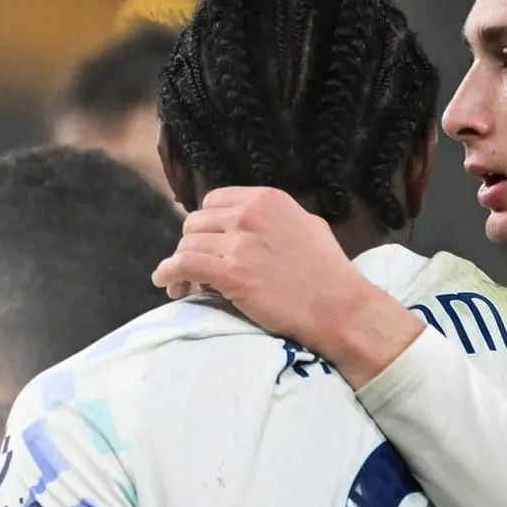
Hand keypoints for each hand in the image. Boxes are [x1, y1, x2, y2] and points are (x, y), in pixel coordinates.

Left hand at [152, 187, 420, 388]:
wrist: (339, 307)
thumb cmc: (328, 273)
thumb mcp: (307, 226)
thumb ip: (274, 219)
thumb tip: (248, 224)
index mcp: (267, 199)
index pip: (214, 202)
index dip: (205, 227)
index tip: (206, 246)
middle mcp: (250, 214)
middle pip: (195, 224)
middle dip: (192, 247)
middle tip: (194, 272)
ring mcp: (239, 242)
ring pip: (186, 246)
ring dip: (179, 266)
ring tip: (182, 286)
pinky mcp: (230, 272)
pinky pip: (182, 265)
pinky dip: (168, 274)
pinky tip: (168, 284)